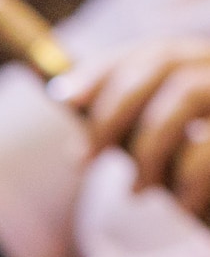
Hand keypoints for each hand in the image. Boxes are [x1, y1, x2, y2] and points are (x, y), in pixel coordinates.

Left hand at [52, 41, 209, 217]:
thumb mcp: (178, 157)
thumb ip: (144, 139)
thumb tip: (82, 142)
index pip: (154, 51)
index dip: (105, 68)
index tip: (62, 97)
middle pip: (165, 61)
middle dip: (112, 109)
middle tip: (82, 160)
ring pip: (185, 92)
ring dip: (147, 145)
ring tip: (138, 191)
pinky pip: (208, 147)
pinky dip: (187, 177)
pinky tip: (181, 206)